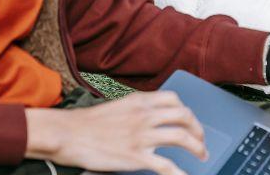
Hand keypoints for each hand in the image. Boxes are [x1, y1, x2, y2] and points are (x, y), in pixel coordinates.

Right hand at [24, 91, 205, 174]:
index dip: (187, 112)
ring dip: (197, 147)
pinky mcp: (137, 157)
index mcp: (141, 102)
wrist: (67, 133)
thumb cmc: (88, 123)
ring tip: (202, 155)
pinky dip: (180, 173)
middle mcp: (146, 115)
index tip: (190, 122)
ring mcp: (142, 136)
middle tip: (201, 141)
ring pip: (182, 138)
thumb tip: (152, 117)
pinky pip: (167, 166)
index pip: (174, 100)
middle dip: (198, 130)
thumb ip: (138, 110)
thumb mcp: (118, 107)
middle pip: (185, 117)